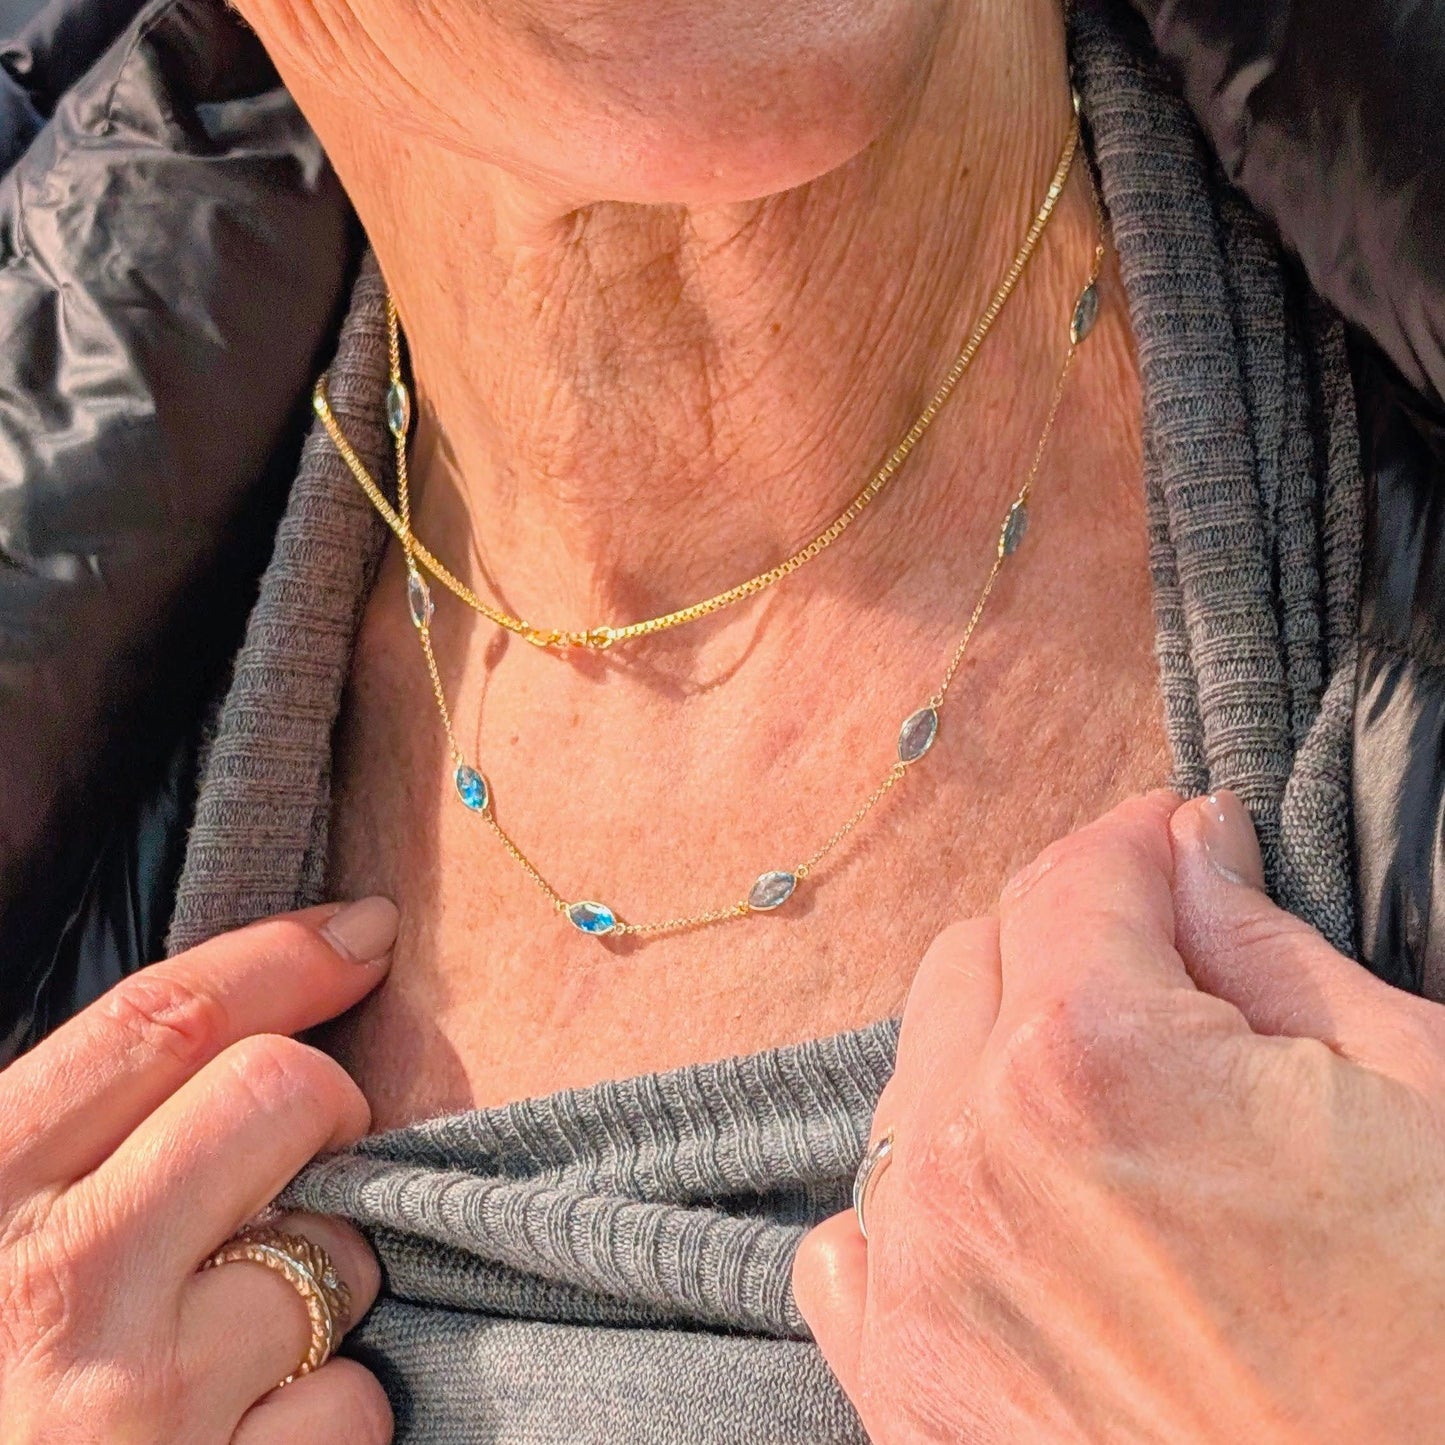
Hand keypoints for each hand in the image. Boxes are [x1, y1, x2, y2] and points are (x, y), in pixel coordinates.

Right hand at [0, 899, 398, 1443]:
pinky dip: (328, 1412)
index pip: (155, 1021)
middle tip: (307, 1160)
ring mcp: (135, 1405)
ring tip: (238, 1344)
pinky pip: (355, 1400)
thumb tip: (258, 1018)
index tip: (363, 930)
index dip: (281, 956)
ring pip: (338, 1250)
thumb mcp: (5, 1237)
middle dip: (326, 1109)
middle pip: (277, 1090)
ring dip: (323, 1283)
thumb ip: (92, 1144)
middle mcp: (48, 1287)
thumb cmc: (5, 1382)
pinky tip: (251, 1438)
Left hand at [795, 791, 1444, 1442]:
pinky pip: (858, 1244)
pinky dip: (923, 1208)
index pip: (1072, 876)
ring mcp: (922, 1292)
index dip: (1140, 846)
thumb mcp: (1422, 1099)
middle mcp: (969, 1165)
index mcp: (1089, 1060)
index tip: (1182, 851)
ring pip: (916, 1087)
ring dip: (997, 1063)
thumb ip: (1269, 951)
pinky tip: (1012, 1222)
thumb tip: (1189, 851)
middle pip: (973, 963)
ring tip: (1113, 1113)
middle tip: (1168, 986)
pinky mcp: (911, 1403)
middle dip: (1066, 943)